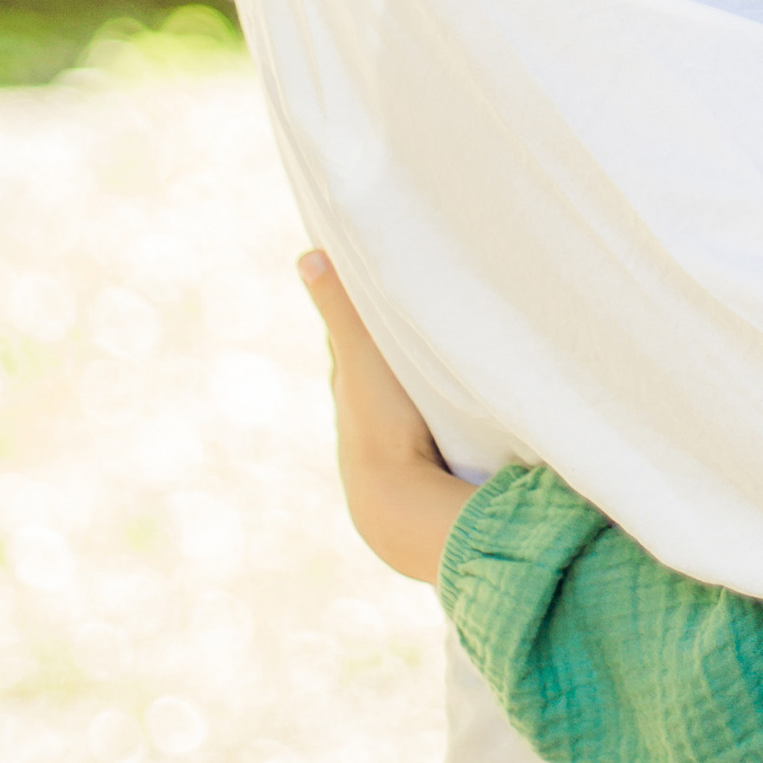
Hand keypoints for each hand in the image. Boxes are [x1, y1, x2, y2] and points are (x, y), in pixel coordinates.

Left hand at [300, 249, 474, 587]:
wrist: (398, 507)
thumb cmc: (379, 425)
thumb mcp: (362, 355)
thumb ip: (342, 309)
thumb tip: (307, 256)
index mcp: (349, 387)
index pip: (348, 343)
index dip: (358, 316)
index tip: (368, 284)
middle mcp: (362, 419)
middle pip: (373, 375)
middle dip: (386, 351)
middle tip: (408, 320)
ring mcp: (390, 449)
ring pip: (399, 407)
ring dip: (413, 391)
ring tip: (437, 368)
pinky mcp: (417, 472)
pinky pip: (425, 434)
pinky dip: (433, 421)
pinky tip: (454, 421)